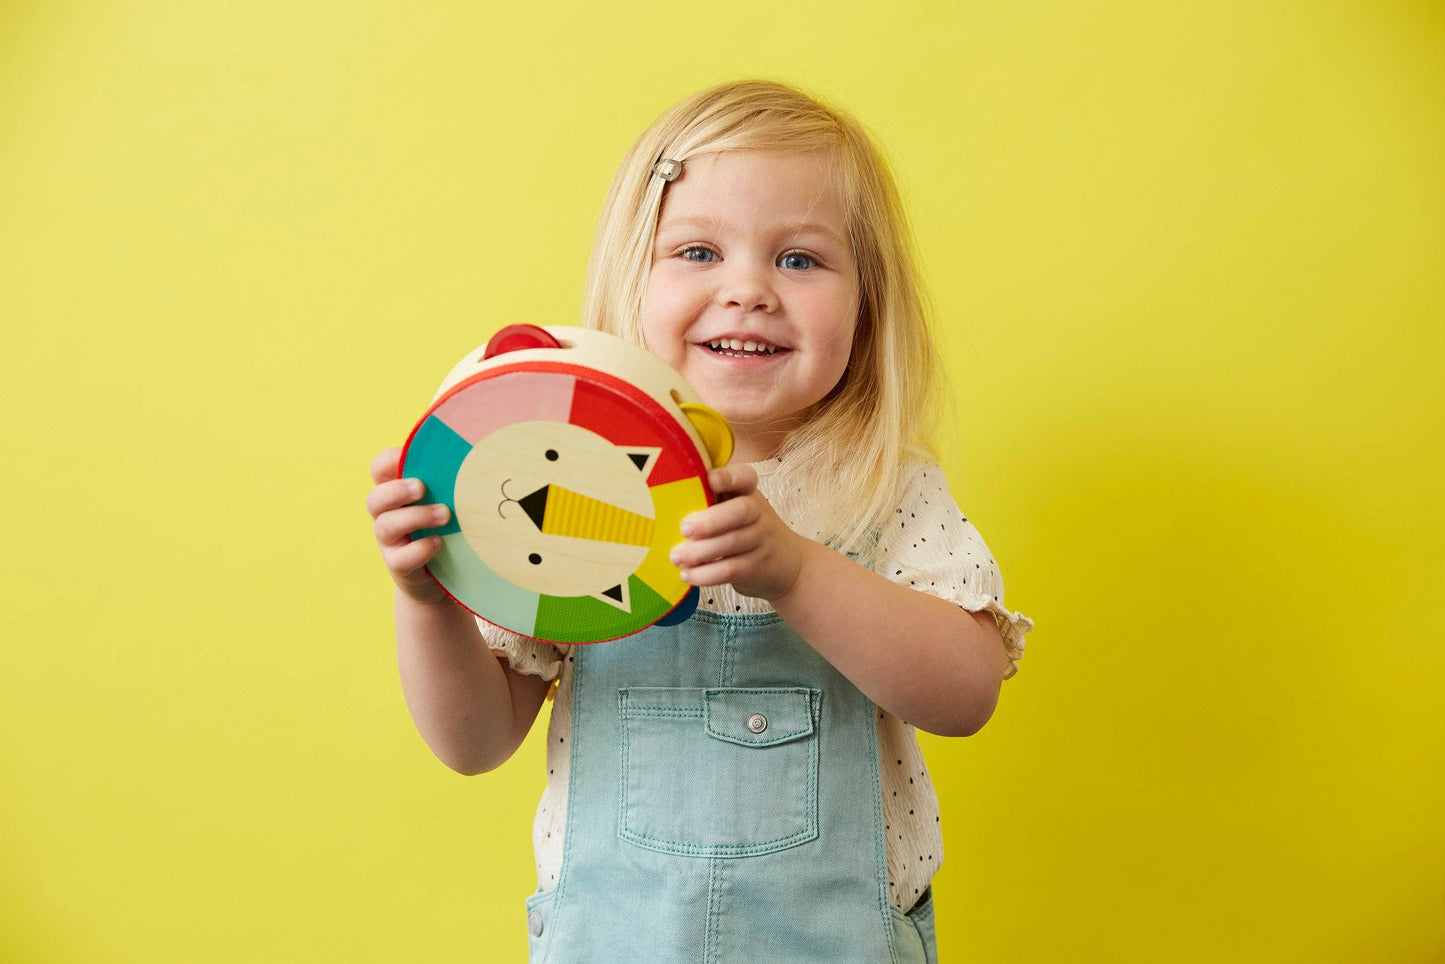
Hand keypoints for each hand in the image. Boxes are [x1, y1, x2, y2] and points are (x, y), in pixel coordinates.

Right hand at [366, 446, 449, 603]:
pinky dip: (420, 549)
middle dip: (397, 490)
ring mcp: (390, 543)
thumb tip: (479, 451)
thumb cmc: (446, 528)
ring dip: (415, 517)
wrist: (439, 578)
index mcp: (395, 494)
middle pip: (375, 498)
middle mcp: (386, 516)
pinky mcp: (399, 566)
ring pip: (386, 526)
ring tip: (445, 515)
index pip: (379, 469)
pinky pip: (401, 558)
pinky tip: (439, 542)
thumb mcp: (446, 500)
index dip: (390, 460)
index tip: (408, 455)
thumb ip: (449, 480)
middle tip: (422, 487)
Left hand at [668, 464, 807, 601]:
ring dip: (701, 551)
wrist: (789, 565)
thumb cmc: (748, 530)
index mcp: (748, 492)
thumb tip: (661, 503)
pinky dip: (708, 574)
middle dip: (712, 520)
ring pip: (733, 542)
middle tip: (685, 529)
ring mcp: (761, 540)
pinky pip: (732, 569)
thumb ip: (710, 500)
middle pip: (742, 510)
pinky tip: (689, 575)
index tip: (710, 481)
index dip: (728, 477)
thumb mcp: (736, 508)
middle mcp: (758, 512)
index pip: (745, 477)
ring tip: (677, 557)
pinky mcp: (757, 566)